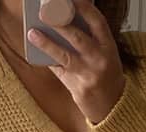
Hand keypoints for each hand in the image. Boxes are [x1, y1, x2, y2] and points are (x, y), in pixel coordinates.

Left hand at [27, 0, 125, 123]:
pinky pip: (59, 71)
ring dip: (46, 43)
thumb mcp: (106, 54)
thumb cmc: (107, 76)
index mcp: (108, 46)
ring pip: (64, 56)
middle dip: (60, 24)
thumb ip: (90, 39)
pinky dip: (48, 61)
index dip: (83, 7)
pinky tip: (36, 54)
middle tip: (44, 13)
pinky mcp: (78, 88)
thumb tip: (64, 22)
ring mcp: (88, 75)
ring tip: (32, 33)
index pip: (97, 22)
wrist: (113, 106)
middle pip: (78, 37)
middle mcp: (100, 59)